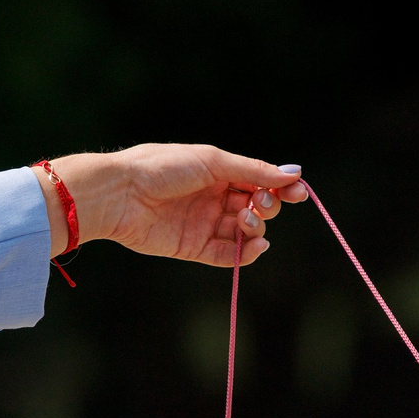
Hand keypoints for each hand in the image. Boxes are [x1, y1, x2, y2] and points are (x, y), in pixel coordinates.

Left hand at [30, 145, 308, 268]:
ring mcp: (204, 224)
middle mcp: (213, 198)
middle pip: (256, 207)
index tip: (299, 194)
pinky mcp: (193, 248)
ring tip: (247, 219)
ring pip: (245, 231)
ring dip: (256, 226)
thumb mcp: (212, 162)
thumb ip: (253, 171)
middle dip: (267, 206)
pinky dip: (245, 253)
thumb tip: (294, 174)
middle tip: (261, 203)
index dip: (280, 189)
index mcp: (217, 173)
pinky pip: (228, 255)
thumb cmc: (161, 167)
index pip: (259, 182)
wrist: (119, 193)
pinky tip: (255, 245)